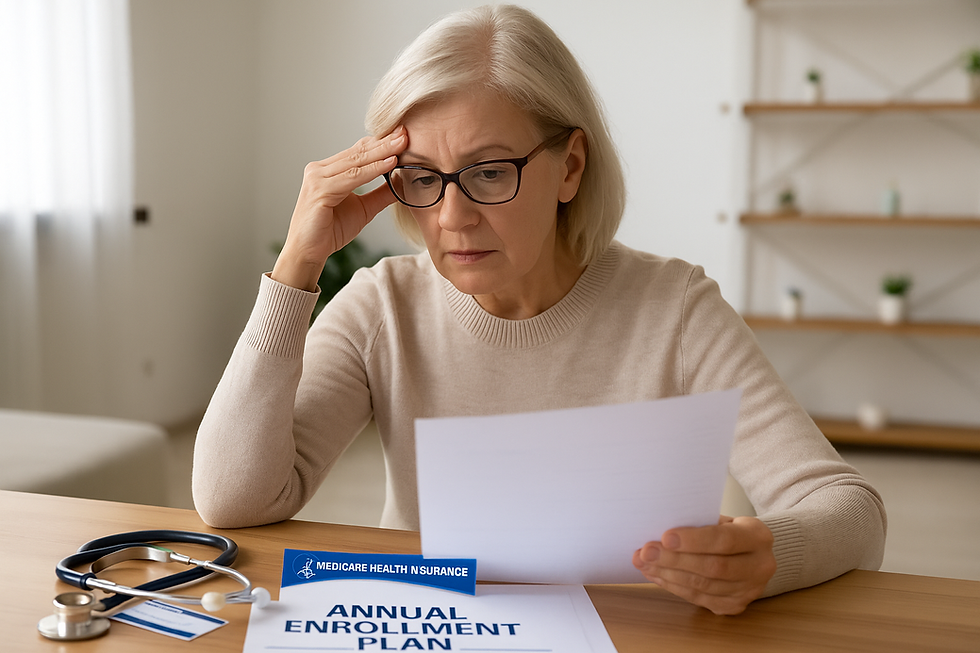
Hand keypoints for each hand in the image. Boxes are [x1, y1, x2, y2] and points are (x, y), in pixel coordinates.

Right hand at [272, 126, 407, 290]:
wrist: (308, 253)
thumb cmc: (330, 231)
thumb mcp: (363, 209)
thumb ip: (380, 194)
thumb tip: (402, 181)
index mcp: (327, 170)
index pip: (357, 151)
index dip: (380, 143)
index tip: (403, 135)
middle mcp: (319, 170)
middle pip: (358, 152)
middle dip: (384, 142)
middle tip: (406, 132)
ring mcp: (317, 178)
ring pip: (356, 162)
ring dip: (382, 152)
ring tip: (402, 144)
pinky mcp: (319, 191)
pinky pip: (352, 178)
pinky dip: (373, 170)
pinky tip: (390, 163)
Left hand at [632, 516, 775, 614]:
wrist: (753, 554)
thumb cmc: (729, 531)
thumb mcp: (723, 520)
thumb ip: (700, 524)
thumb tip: (659, 529)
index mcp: (758, 537)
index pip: (725, 540)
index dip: (694, 540)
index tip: (665, 537)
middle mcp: (760, 566)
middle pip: (712, 567)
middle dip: (674, 560)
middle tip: (646, 552)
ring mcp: (749, 590)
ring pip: (703, 586)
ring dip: (668, 575)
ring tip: (644, 563)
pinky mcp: (735, 606)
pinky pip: (699, 598)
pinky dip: (673, 586)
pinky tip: (656, 575)